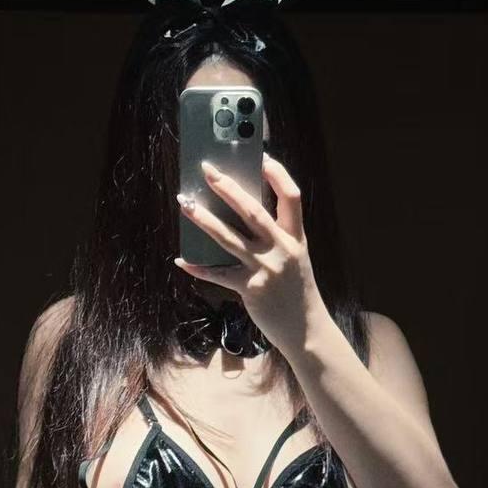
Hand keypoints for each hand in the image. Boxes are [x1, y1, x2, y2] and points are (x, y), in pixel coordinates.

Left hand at [174, 153, 327, 355]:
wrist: (305, 330)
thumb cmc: (296, 292)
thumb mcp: (295, 259)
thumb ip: (276, 237)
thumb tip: (240, 213)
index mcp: (296, 238)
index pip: (291, 197)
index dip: (277, 174)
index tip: (260, 156)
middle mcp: (282, 249)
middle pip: (253, 211)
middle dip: (228, 187)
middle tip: (208, 171)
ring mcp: (265, 269)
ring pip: (228, 238)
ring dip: (203, 219)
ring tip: (185, 204)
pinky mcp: (250, 289)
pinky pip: (218, 274)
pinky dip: (198, 267)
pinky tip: (182, 260)